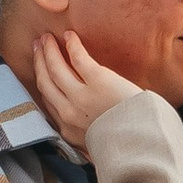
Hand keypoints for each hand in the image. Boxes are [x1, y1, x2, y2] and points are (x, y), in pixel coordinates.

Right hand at [33, 28, 140, 151]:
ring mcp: (81, 96)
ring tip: (47, 38)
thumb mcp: (97, 146)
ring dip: (49, 51)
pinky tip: (69, 36)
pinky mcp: (98, 80)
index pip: (47, 100)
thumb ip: (86, 139)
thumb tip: (82, 137)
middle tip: (37, 47)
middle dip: (39, 62)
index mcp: (68, 130)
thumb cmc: (126, 143)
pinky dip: (71, 45)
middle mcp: (68, 113)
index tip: (40, 69)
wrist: (144, 142)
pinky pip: (77, 58)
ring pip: (55, 68)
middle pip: (46, 82)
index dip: (41, 80)